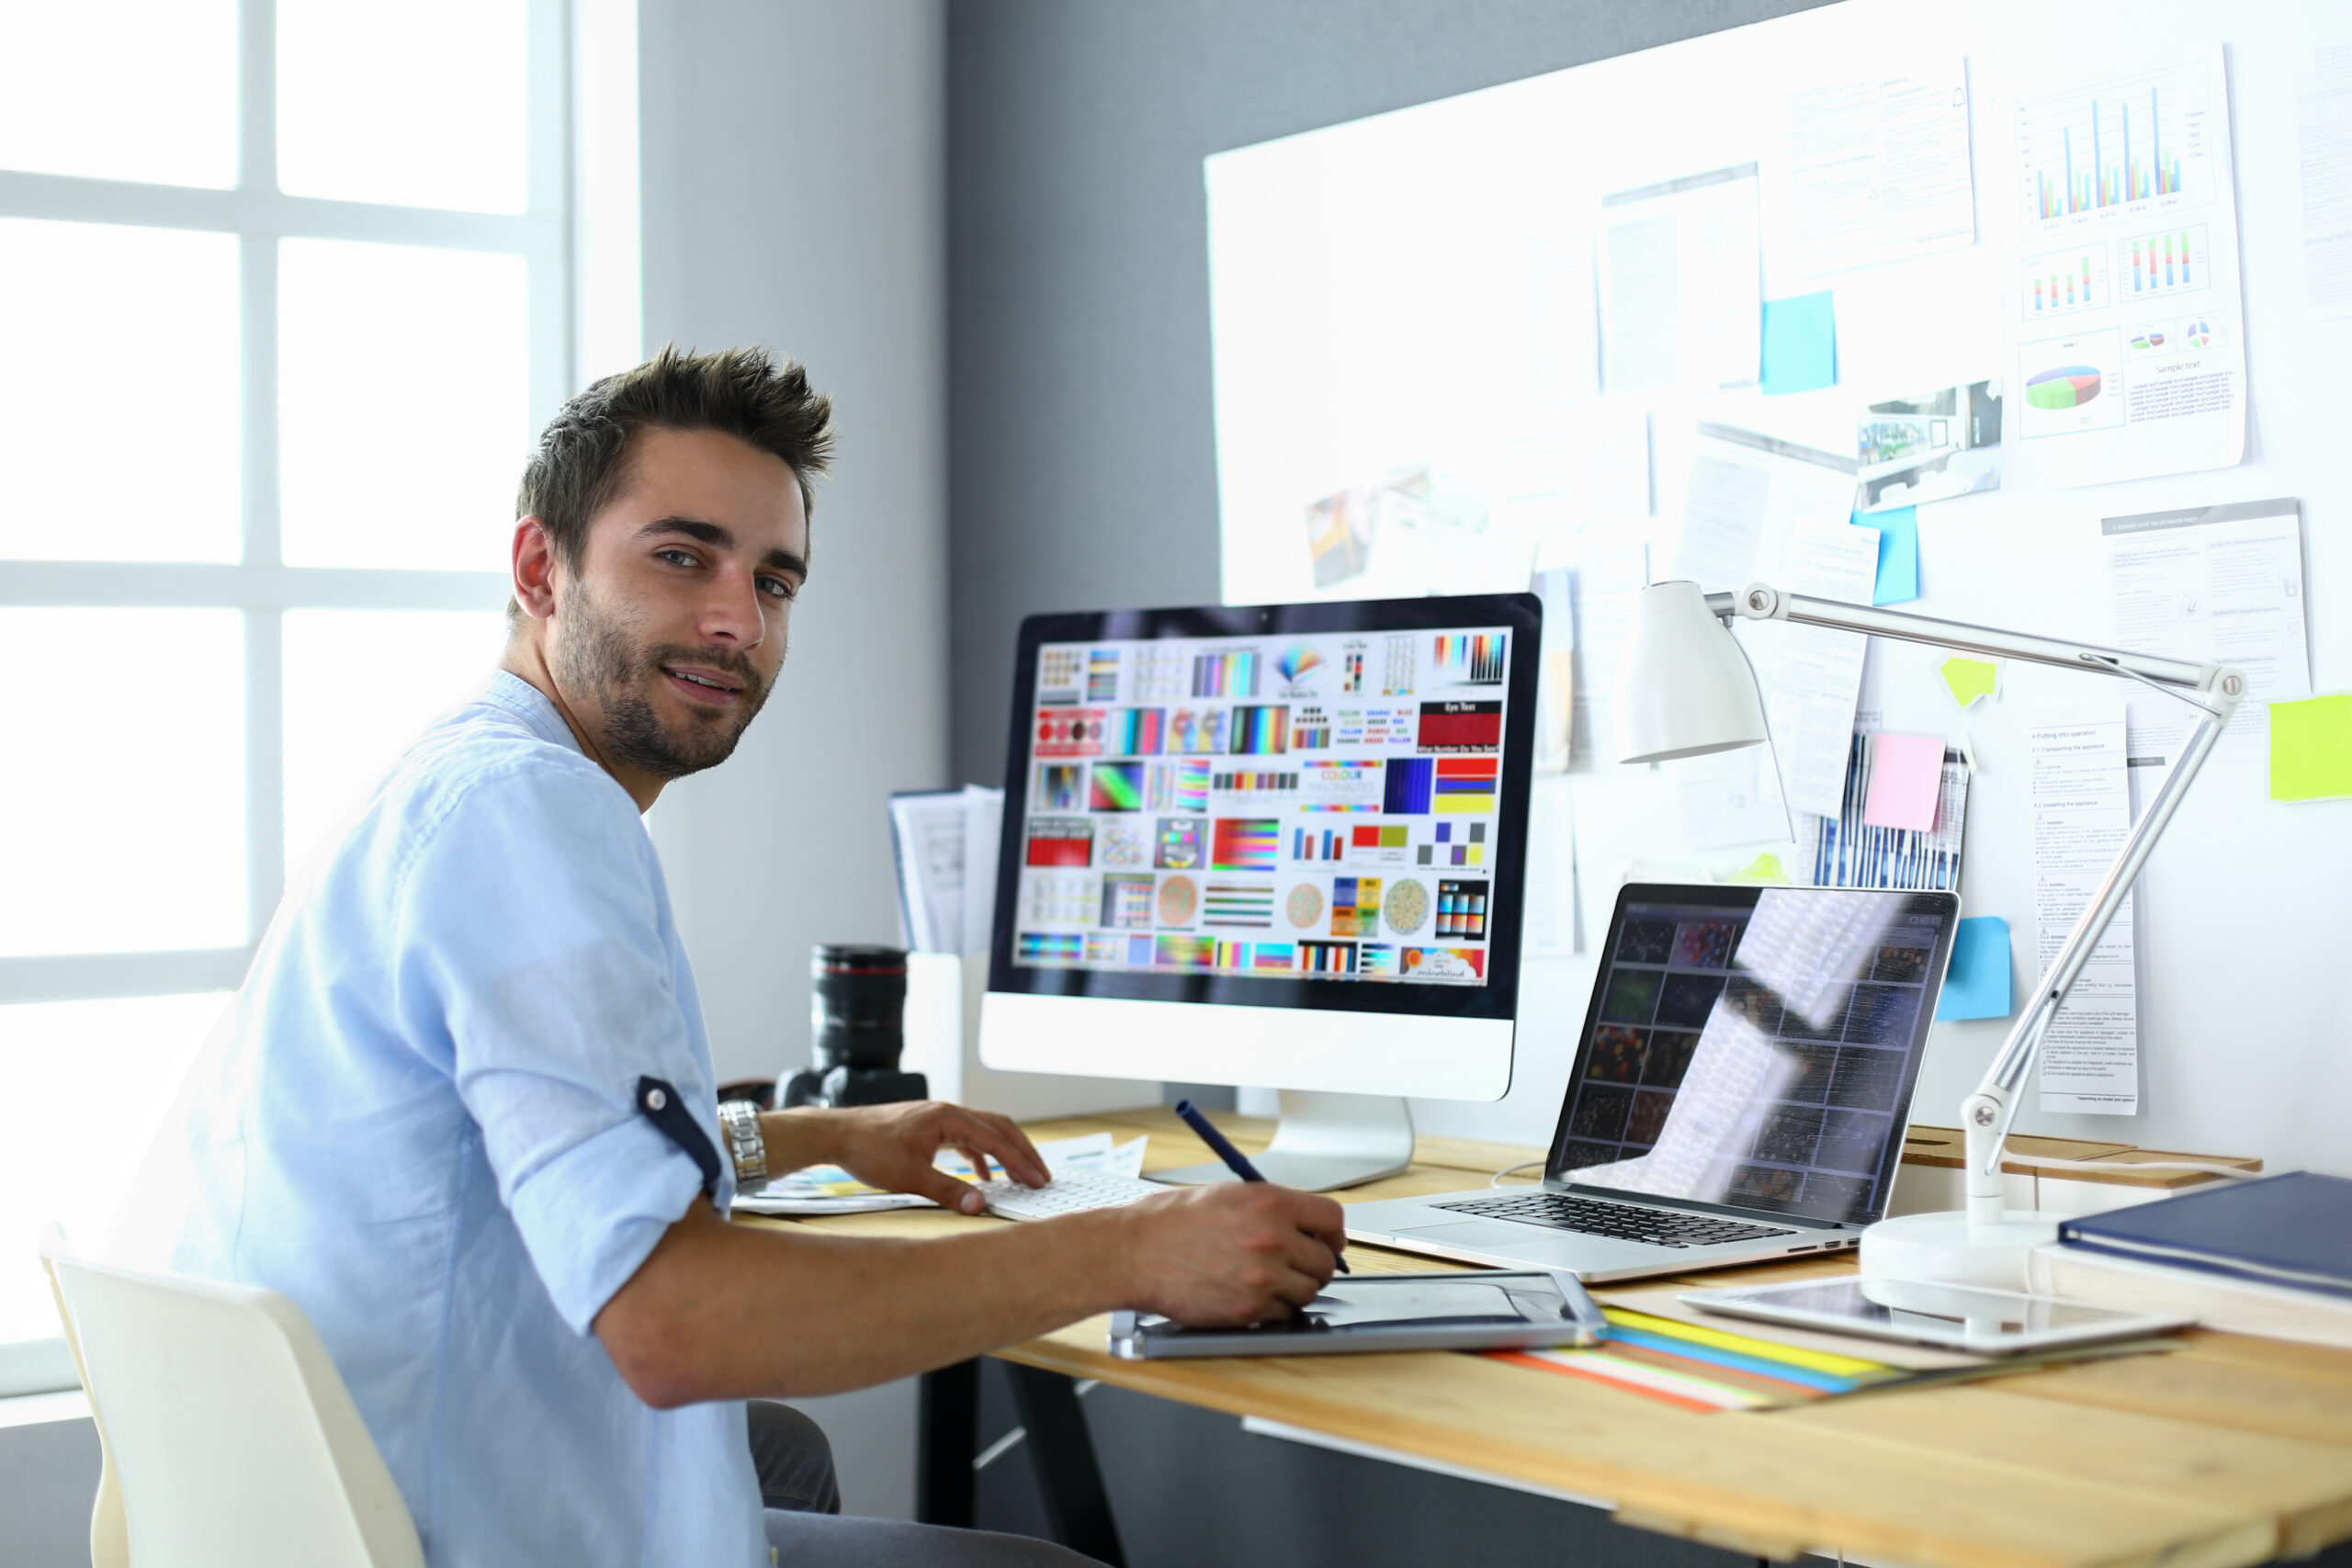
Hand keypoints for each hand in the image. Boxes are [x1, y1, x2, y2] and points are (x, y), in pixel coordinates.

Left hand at [799, 1101, 1051, 1214]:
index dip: (1020, 1162)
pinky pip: (966, 1137)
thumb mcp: (910, 1177)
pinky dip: (981, 1154)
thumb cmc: (869, 1151)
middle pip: (999, 1127)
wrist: (836, 1134)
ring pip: (984, 1130)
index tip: (1039, 1181)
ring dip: (1004, 1152)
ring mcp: (939, 1117)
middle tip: (1042, 1176)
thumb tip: (981, 1206)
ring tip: (1020, 1176)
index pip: (996, 1140)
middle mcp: (948, 1112)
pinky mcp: (929, 1126)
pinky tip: (982, 1174)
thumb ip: (948, 1191)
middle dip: (1023, 1152)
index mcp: (949, 1118)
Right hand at [1107, 1183, 1347, 1326]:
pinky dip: (1270, 1309)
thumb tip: (1303, 1223)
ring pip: (1307, 1292)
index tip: (1328, 1242)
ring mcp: (1262, 1277)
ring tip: (1265, 1281)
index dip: (1333, 1234)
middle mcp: (1273, 1239)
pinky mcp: (1248, 1309)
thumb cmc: (1170, 1222)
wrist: (1133, 1252)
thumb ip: (1271, 1208)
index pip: (1331, 1218)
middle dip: (1313, 1266)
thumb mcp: (1228, 1195)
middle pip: (1325, 1261)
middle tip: (1295, 1267)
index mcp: (1270, 1202)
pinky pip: (1281, 1314)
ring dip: (1293, 1290)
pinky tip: (1246, 1294)